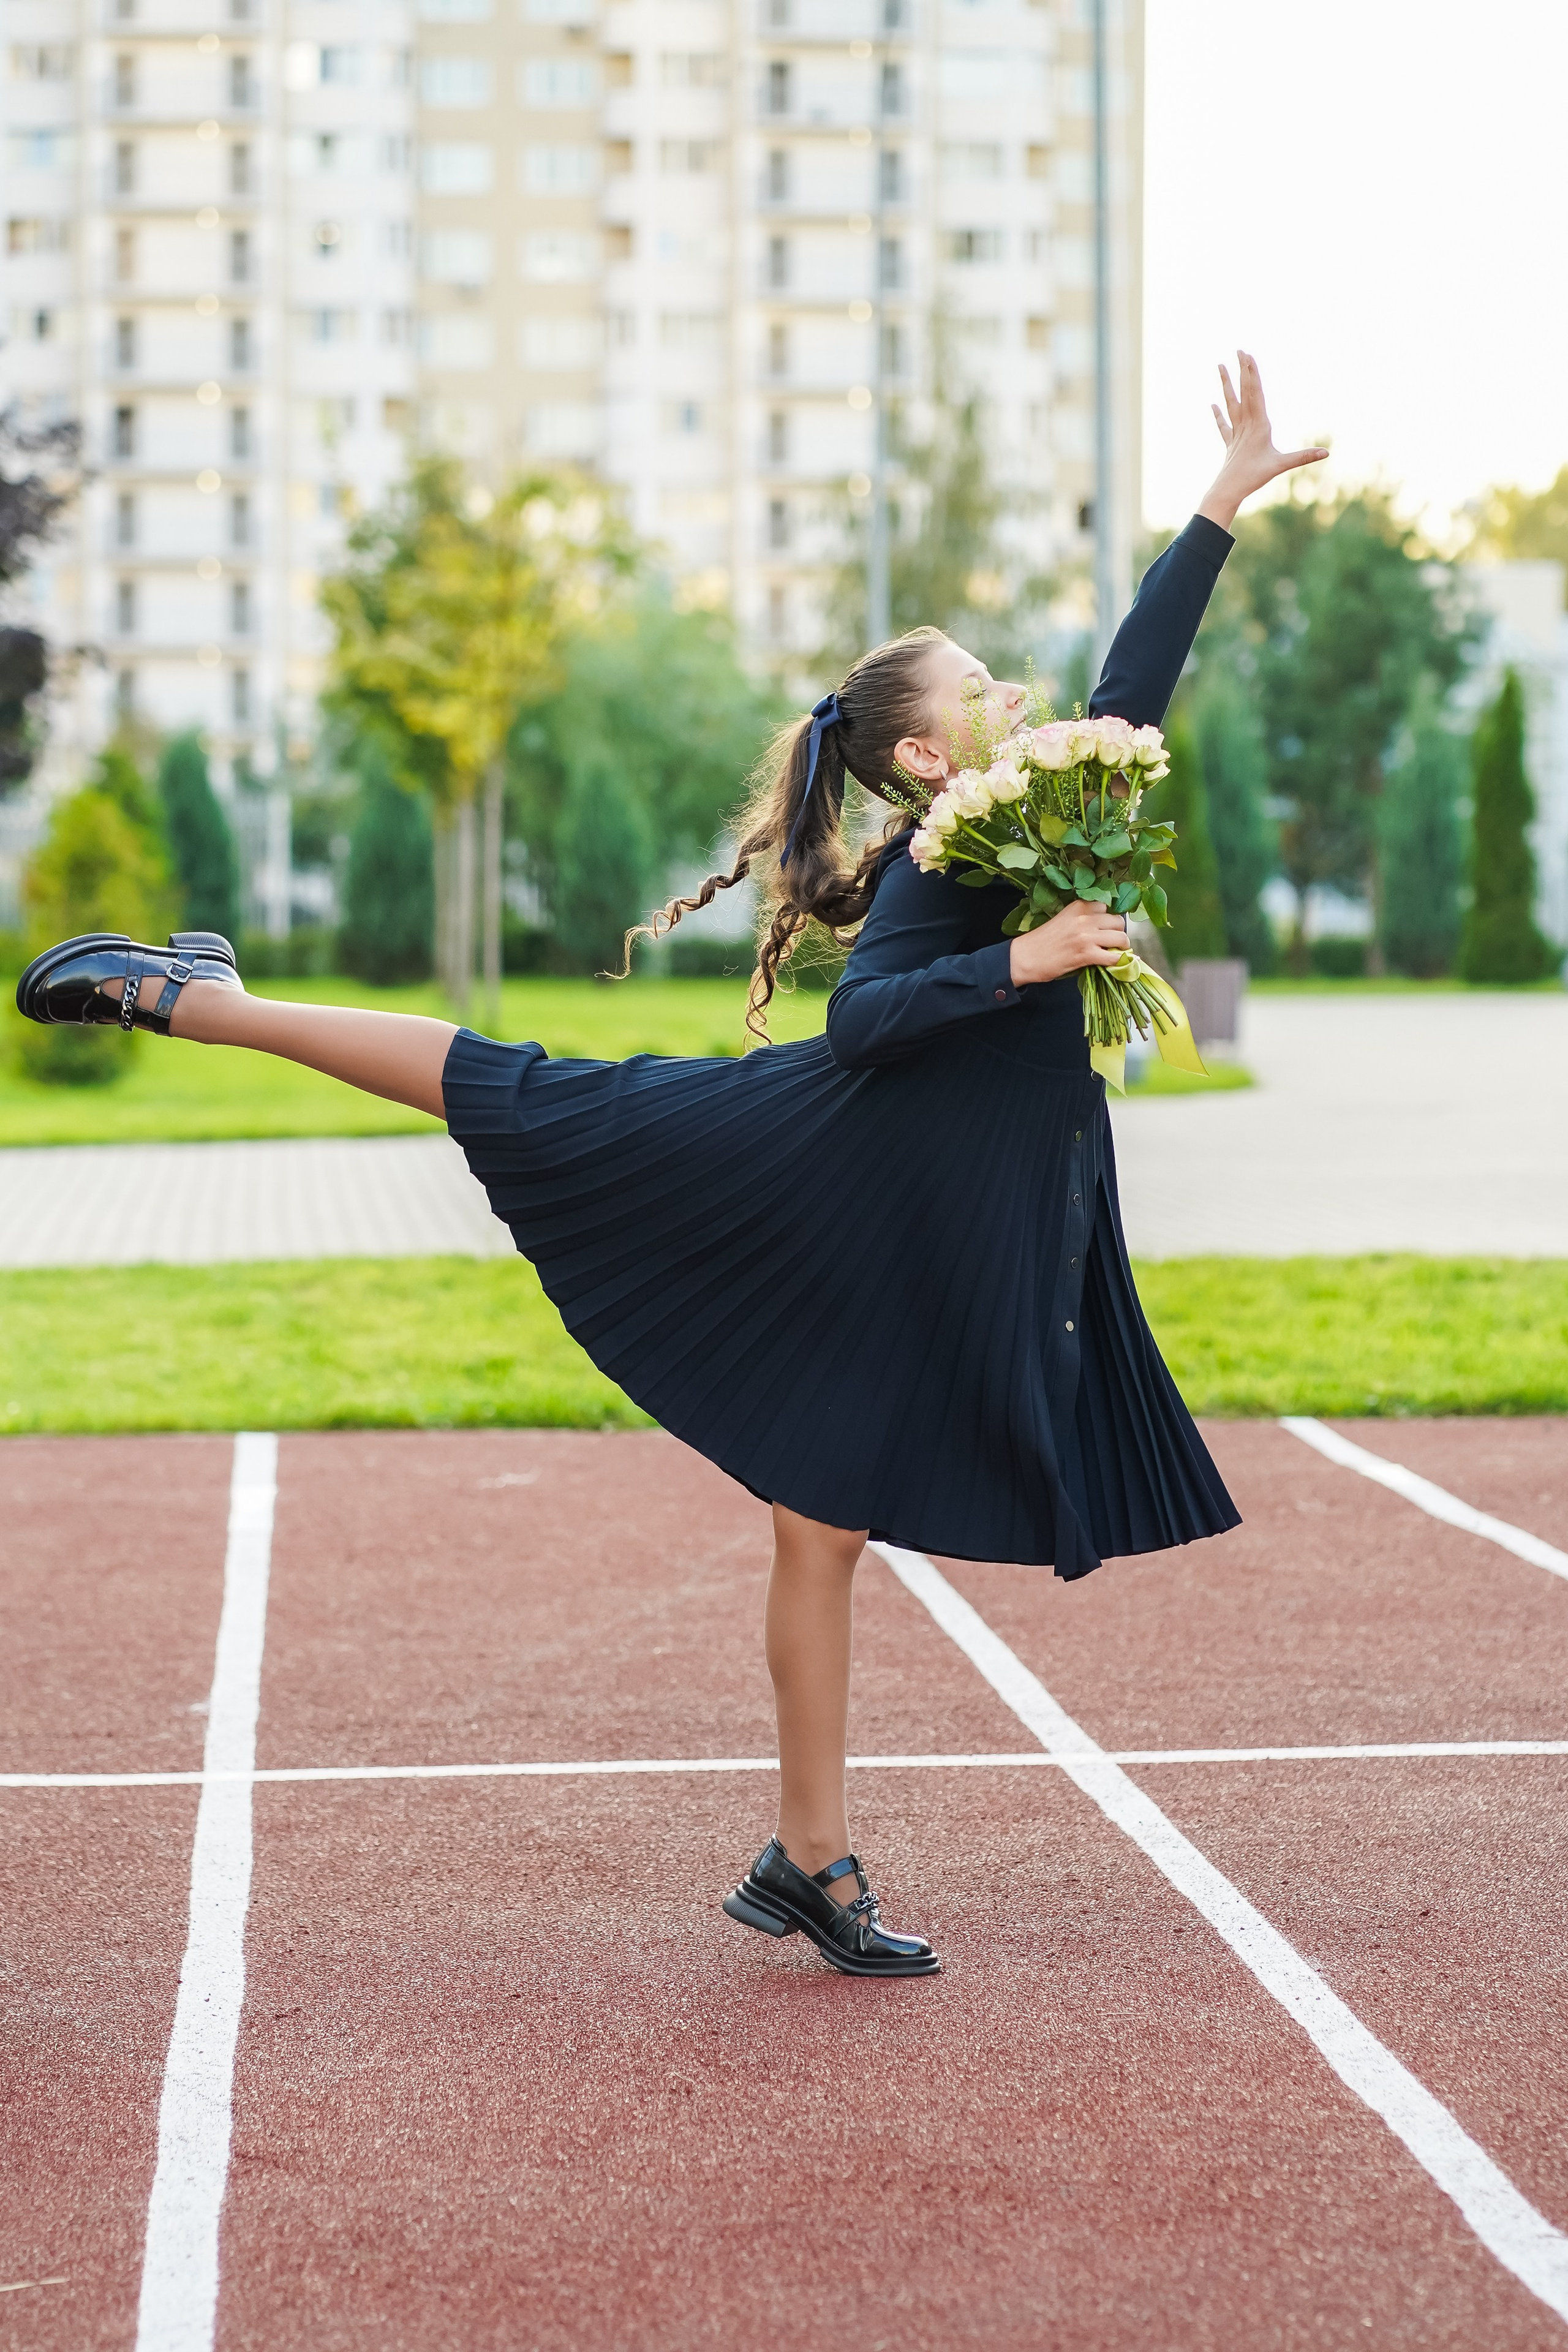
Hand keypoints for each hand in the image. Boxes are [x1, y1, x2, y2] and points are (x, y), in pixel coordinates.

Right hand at [1009, 901, 1128, 988]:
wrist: (1026, 956)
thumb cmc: (1041, 940)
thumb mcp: (1063, 919)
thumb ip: (1082, 919)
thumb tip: (1102, 928)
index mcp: (1078, 906)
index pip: (1106, 907)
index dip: (1108, 919)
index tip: (1105, 928)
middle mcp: (1085, 918)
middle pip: (1118, 921)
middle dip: (1118, 932)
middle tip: (1112, 942)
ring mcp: (1087, 936)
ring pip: (1120, 938)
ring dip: (1121, 947)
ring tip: (1115, 953)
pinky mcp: (1087, 954)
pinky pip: (1113, 957)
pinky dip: (1117, 962)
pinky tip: (1112, 964)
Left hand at [1197, 352, 1327, 531]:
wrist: (1227, 491)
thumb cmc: (1253, 478)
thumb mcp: (1281, 465)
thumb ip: (1303, 457)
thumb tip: (1326, 453)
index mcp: (1258, 425)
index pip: (1255, 393)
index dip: (1253, 373)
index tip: (1248, 356)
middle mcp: (1246, 425)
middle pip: (1244, 392)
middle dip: (1242, 370)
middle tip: (1238, 350)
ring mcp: (1236, 433)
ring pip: (1231, 403)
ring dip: (1226, 384)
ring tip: (1220, 365)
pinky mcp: (1230, 444)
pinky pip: (1224, 425)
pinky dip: (1219, 414)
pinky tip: (1213, 404)